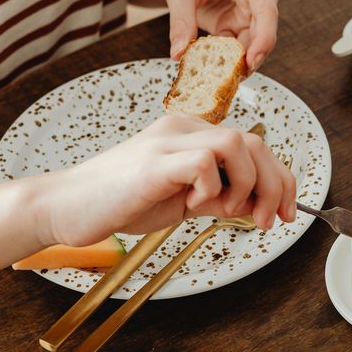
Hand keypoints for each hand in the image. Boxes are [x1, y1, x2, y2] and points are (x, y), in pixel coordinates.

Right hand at [36, 115, 296, 245]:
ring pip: (237, 144)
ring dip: (247, 185)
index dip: (281, 180)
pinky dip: (213, 189)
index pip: (255, 146)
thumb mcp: (181, 200)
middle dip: (276, 185)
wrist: (65, 208)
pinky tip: (196, 205)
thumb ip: (216, 196)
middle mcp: (183, 130)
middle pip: (255, 143)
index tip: (287, 213)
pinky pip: (204, 162)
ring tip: (228, 212)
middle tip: (270, 221)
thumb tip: (256, 204)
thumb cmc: (118, 203)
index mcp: (191, 136)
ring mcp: (168, 142)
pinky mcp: (154, 162)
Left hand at [161, 0, 279, 72]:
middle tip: (231, 80)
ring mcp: (252, 11)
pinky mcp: (240, 24)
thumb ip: (181, 21)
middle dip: (250, 57)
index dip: (263, 40)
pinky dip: (228, 60)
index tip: (250, 62)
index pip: (267, 12)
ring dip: (238, 62)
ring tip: (220, 80)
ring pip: (253, 44)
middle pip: (264, 32)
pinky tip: (215, 71)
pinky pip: (239, 47)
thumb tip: (178, 54)